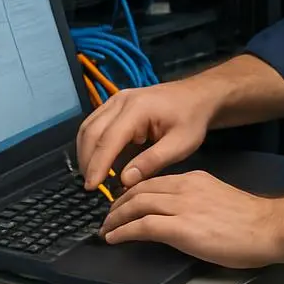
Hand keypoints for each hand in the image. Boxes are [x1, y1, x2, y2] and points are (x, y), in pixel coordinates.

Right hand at [76, 81, 216, 189]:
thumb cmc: (191, 120)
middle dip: (87, 161)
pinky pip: (94, 123)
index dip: (98, 165)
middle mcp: (120, 100)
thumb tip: (124, 181)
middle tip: (90, 187)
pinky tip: (97, 161)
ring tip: (92, 176)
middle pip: (91, 132)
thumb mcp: (180, 145)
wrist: (197, 96)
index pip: (108, 139)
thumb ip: (152, 162)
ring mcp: (115, 100)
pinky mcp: (115, 104)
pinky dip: (91, 144)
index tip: (91, 187)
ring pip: (88, 127)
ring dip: (85, 153)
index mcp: (137, 109)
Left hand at [99, 171, 283, 269]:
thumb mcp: (217, 200)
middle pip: (139, 190)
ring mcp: (181, 206)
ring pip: (136, 204)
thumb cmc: (250, 220)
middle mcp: (183, 187)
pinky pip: (142, 226)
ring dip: (115, 217)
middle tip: (108, 217)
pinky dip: (123, 231)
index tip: (123, 204)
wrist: (267, 228)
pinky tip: (114, 238)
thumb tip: (178, 214)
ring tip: (106, 229)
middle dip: (118, 204)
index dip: (132, 193)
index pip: (153, 181)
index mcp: (193, 179)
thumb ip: (195, 201)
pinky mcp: (180, 228)